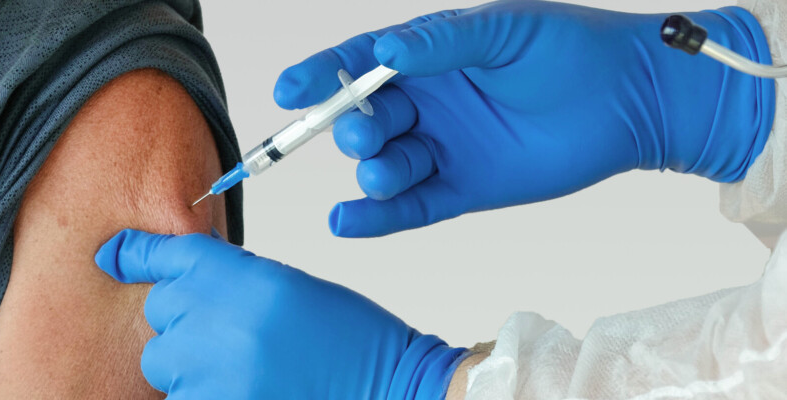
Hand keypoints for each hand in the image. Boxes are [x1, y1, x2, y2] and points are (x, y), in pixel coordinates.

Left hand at [95, 229, 466, 398]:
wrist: (390, 392)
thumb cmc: (349, 342)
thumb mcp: (288, 289)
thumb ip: (229, 281)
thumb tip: (172, 284)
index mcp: (246, 280)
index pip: (169, 256)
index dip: (136, 254)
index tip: (112, 255)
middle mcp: (220, 324)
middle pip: (161, 310)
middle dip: (184, 320)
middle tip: (234, 336)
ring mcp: (212, 376)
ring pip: (163, 362)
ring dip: (189, 366)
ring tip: (247, 372)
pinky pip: (181, 397)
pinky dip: (203, 393)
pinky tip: (247, 390)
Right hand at [274, 1, 775, 236]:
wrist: (633, 100)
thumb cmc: (571, 49)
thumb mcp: (505, 31)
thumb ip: (444, 42)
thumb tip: (385, 51)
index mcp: (426, 58)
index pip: (357, 65)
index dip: (319, 76)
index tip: (288, 90)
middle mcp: (425, 105)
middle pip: (363, 121)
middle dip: (351, 129)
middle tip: (362, 134)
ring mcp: (441, 150)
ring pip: (383, 167)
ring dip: (371, 172)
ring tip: (384, 172)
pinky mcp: (461, 191)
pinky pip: (407, 209)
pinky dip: (374, 219)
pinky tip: (345, 222)